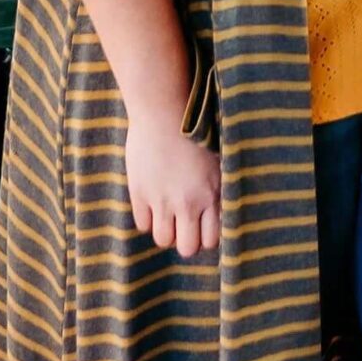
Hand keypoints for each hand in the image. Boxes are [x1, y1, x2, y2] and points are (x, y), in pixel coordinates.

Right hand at [124, 108, 221, 256]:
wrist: (163, 112)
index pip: (212, 240)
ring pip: (163, 240)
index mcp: (212, 194)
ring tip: (168, 215)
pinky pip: (143, 225)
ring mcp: (161, 200)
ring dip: (166, 231)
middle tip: (185, 225)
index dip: (206, 237)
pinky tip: (153, 203)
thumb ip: (220, 188)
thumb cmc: (195, 133)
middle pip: (187, 248)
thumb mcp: (218, 160)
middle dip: (187, 240)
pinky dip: (148, 219)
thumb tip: (222, 212)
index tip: (203, 227)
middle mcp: (188, 202)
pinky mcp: (139, 193)